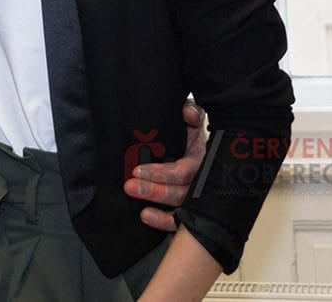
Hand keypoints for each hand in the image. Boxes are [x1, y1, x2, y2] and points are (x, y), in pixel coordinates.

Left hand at [123, 99, 205, 230]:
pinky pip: (179, 220)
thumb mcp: (191, 120)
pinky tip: (145, 215)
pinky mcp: (189, 208)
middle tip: (129, 186)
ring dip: (155, 199)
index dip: (163, 173)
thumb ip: (191, 113)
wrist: (190, 139)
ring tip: (132, 193)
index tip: (137, 169)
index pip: (185, 171)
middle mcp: (201, 180)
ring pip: (179, 204)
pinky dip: (163, 220)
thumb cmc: (189, 131)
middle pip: (181, 191)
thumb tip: (187, 111)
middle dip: (155, 190)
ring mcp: (196, 196)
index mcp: (202, 159)